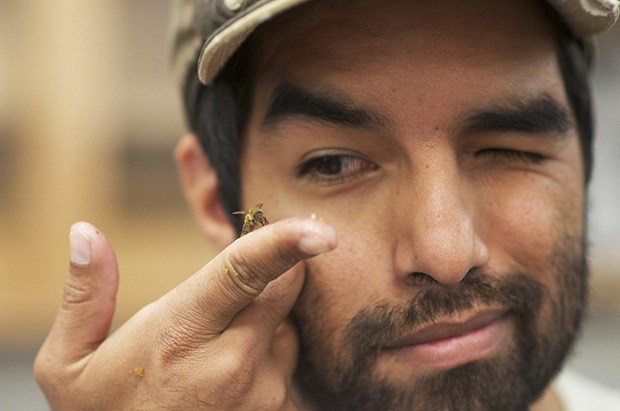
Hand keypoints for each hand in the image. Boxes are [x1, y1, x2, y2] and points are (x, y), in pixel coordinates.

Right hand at [34, 219, 336, 409]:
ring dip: (263, 325)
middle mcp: (233, 364)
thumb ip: (85, 294)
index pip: (244, 272)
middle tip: (235, 286)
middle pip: (283, 288)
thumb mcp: (69, 364)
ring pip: (287, 327)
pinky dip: (270, 359)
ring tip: (213, 354)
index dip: (285, 243)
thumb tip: (85, 230)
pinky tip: (229, 381)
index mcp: (181, 336)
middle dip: (271, 271)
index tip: (321, 232)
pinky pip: (290, 365)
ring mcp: (264, 395)